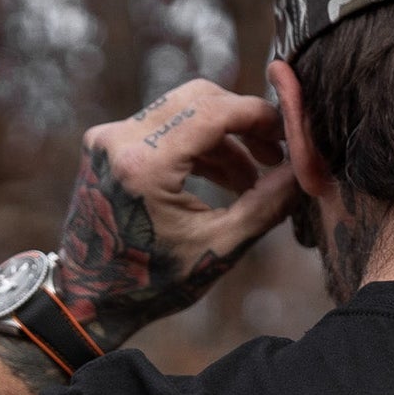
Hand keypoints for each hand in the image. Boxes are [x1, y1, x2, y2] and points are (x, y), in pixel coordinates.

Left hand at [51, 78, 298, 340]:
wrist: (89, 297)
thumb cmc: (152, 283)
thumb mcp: (217, 249)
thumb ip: (266, 205)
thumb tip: (304, 172)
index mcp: (145, 165)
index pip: (214, 109)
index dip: (259, 116)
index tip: (288, 132)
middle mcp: (120, 139)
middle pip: (198, 97)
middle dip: (242, 121)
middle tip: (273, 153)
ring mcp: (108, 138)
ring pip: (182, 109)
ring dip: (222, 137)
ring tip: (251, 178)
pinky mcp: (107, 144)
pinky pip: (163, 126)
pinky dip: (197, 145)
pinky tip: (223, 177)